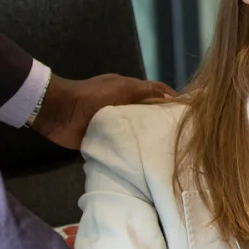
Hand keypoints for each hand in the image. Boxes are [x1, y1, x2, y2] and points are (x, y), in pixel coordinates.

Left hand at [31, 73, 174, 148]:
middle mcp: (123, 107)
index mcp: (128, 91)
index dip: (171, 102)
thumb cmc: (92, 96)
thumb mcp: (122, 88)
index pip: (155, 95)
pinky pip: (121, 146)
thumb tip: (172, 98)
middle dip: (162, 124)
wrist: (60, 112)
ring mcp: (113, 125)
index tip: (188, 115)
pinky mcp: (103, 141)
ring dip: (146, 140)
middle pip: (147, 115)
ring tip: (167, 152)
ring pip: (136, 132)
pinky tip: (144, 161)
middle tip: (181, 139)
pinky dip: (130, 152)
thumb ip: (146, 91)